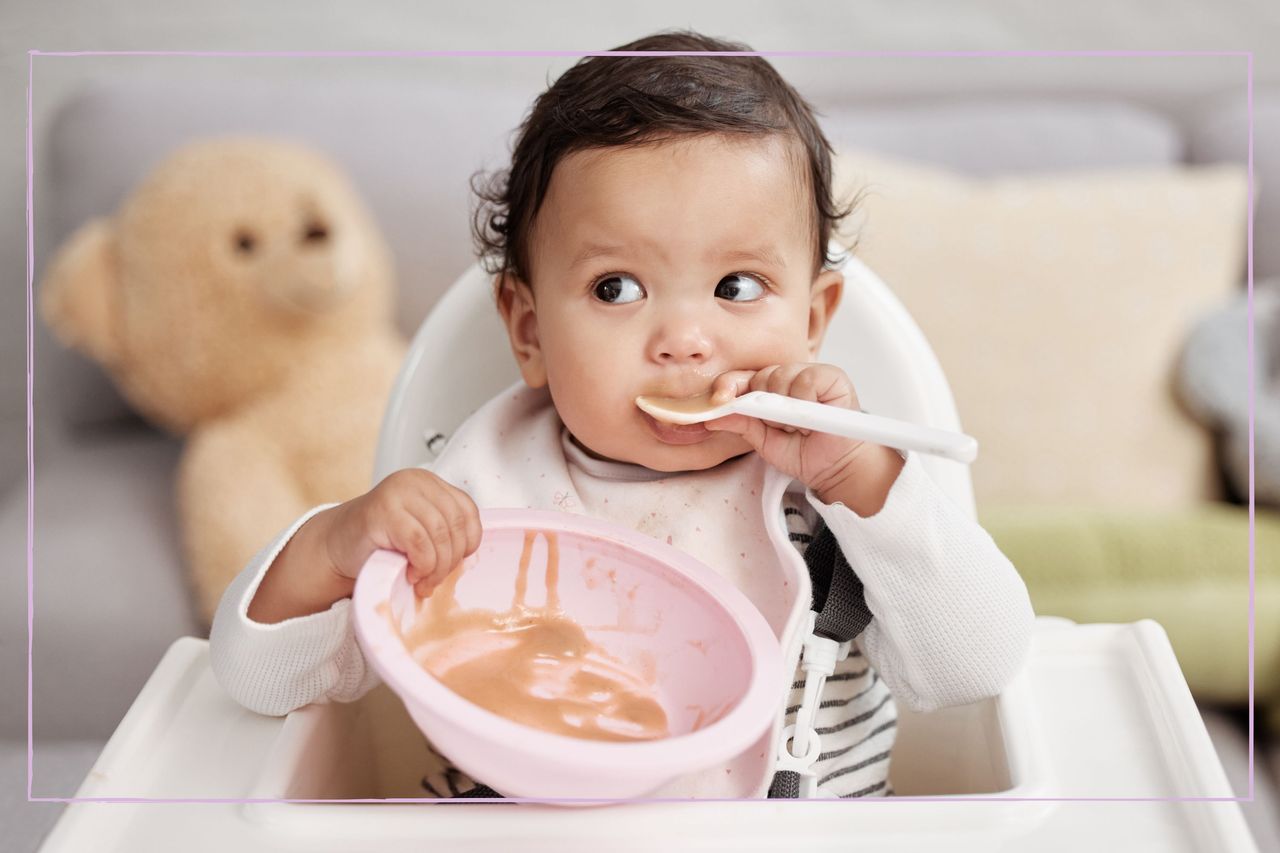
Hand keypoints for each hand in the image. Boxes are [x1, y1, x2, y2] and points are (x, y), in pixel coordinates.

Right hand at [322, 468, 482, 597]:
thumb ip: (444, 531)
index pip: (467, 510)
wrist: (336, 546)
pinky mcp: (384, 511)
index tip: (454, 562)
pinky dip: (422, 565)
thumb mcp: (420, 529)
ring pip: (440, 534)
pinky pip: (419, 542)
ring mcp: (398, 493)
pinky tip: (410, 574)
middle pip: (455, 524)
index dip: (468, 542)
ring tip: (423, 581)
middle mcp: (415, 481)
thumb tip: (471, 554)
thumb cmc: (380, 542)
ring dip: (436, 567)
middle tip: (434, 580)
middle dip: (451, 560)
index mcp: (429, 483)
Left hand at [704, 364, 903, 512]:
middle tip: (780, 427)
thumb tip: (711, 415)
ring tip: (798, 426)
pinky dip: (804, 399)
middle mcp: (789, 377)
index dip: (729, 386)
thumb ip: (741, 424)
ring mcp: (810, 374)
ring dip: (785, 408)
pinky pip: (805, 379)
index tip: (719, 399)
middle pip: (760, 376)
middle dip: (763, 405)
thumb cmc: (804, 453)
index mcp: (770, 389)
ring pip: (780, 375)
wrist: (835, 469)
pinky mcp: (831, 376)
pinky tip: (812, 414)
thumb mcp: (764, 441)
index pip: (743, 378)